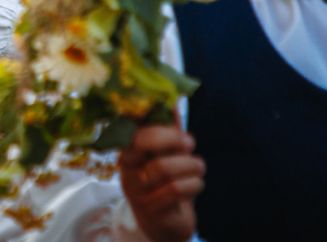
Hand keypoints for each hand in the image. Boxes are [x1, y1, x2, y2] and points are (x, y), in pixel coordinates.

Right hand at [118, 125, 204, 241]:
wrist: (164, 225)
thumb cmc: (166, 184)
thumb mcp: (167, 156)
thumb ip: (169, 131)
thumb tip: (174, 101)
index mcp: (128, 152)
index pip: (130, 127)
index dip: (151, 120)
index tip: (175, 124)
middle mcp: (127, 170)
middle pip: (141, 143)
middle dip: (171, 138)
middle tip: (189, 143)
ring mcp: (137, 191)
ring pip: (163, 167)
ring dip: (190, 164)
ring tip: (198, 167)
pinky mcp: (152, 210)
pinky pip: (175, 190)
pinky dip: (194, 184)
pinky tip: (196, 184)